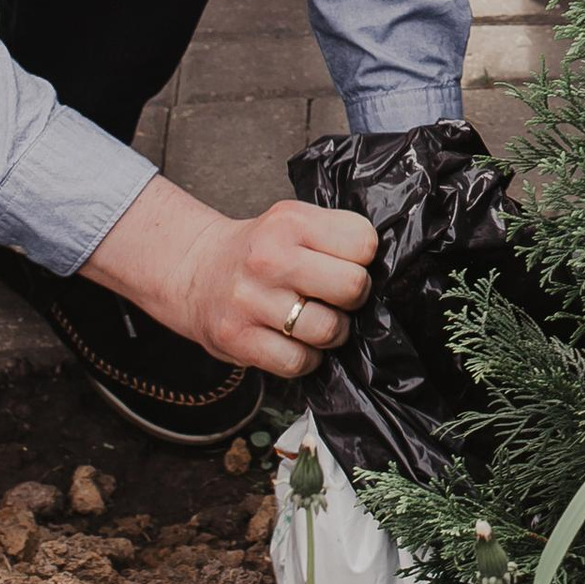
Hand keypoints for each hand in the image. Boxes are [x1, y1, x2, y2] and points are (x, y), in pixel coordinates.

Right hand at [82, 179, 378, 378]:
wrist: (196, 272)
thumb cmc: (258, 251)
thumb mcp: (293, 221)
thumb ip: (335, 236)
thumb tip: (388, 269)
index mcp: (290, 221)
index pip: (364, 242)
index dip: (362, 259)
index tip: (344, 263)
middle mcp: (269, 258)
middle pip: (353, 287)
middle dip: (353, 298)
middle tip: (335, 297)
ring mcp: (251, 301)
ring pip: (329, 330)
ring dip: (332, 332)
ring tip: (314, 320)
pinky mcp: (238, 339)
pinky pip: (300, 362)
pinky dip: (306, 359)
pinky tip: (294, 342)